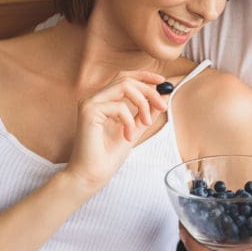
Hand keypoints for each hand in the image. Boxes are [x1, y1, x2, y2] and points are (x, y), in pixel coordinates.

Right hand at [68, 70, 167, 186]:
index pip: (124, 78)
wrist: (92, 175)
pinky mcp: (88, 111)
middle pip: (126, 79)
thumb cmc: (108, 156)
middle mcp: (94, 98)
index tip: (162, 81)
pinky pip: (119, 106)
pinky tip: (128, 136)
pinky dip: (129, 120)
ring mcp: (89, 103)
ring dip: (142, 103)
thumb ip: (146, 112)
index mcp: (103, 101)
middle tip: (163, 105)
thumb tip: (163, 95)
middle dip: (148, 90)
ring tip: (146, 122)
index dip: (143, 76)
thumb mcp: (134, 129)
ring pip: (124, 86)